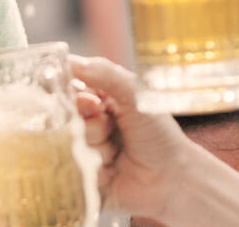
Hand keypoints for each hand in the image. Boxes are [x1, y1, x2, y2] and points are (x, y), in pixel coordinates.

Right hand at [71, 55, 207, 220]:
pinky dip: (95, 167)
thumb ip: (106, 74)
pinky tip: (113, 169)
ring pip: (70, 143)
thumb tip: (72, 61)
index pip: (70, 89)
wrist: (172, 178)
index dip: (75, 96)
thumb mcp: (136, 95)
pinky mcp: (82, 175)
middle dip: (91, 124)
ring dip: (97, 146)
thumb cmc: (159, 134)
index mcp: (99, 99)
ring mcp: (84, 149)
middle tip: (110, 125)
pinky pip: (73, 167)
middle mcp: (88, 122)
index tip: (93, 103)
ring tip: (118, 150)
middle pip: (66, 117)